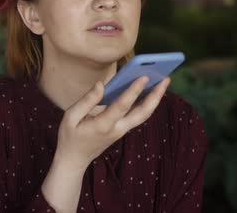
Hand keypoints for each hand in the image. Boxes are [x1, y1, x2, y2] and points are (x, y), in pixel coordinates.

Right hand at [54, 76, 170, 169]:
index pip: (122, 106)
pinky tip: (150, 90)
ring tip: (163, 81)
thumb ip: (86, 100)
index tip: (144, 76)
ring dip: (155, 99)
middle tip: (166, 78)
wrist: (74, 160)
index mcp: (103, 125)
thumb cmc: (70, 136)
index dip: (133, 90)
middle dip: (156, 96)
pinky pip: (138, 116)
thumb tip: (101, 84)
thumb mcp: (70, 117)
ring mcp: (121, 131)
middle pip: (142, 113)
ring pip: (143, 115)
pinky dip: (147, 103)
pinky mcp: (122, 130)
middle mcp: (117, 129)